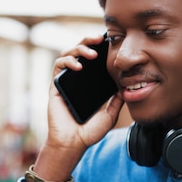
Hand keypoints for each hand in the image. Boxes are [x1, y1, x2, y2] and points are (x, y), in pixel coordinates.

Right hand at [33, 34, 123, 181]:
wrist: (73, 143)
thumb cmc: (89, 132)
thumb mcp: (110, 114)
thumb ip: (116, 100)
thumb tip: (126, 86)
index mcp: (89, 83)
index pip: (94, 60)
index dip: (100, 48)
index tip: (111, 42)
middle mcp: (77, 79)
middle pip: (80, 51)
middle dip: (89, 41)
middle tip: (100, 38)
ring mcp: (65, 80)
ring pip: (68, 53)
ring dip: (79, 48)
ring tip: (91, 53)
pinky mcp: (55, 85)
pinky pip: (58, 66)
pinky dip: (68, 61)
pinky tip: (78, 66)